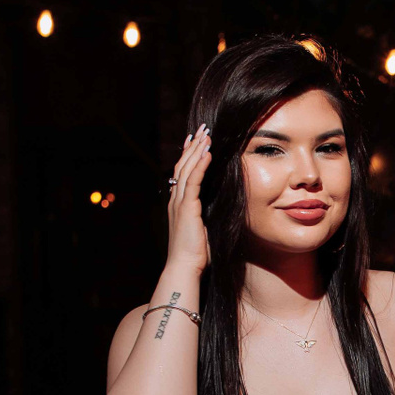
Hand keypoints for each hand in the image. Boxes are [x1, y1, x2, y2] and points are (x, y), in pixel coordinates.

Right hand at [167, 125, 211, 272]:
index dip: (188, 154)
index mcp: (179, 203)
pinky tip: (207, 152)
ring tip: (206, 133)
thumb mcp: (203, 229)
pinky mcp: (187, 207)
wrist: (185, 266)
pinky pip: (193, 181)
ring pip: (187, 168)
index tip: (195, 139)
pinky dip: (200, 165)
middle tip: (202, 128)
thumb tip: (218, 210)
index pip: (183, 172)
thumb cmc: (195, 254)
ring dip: (197, 149)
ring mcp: (179, 202)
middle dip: (193, 145)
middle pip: (183, 165)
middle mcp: (175, 199)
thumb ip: (206, 216)